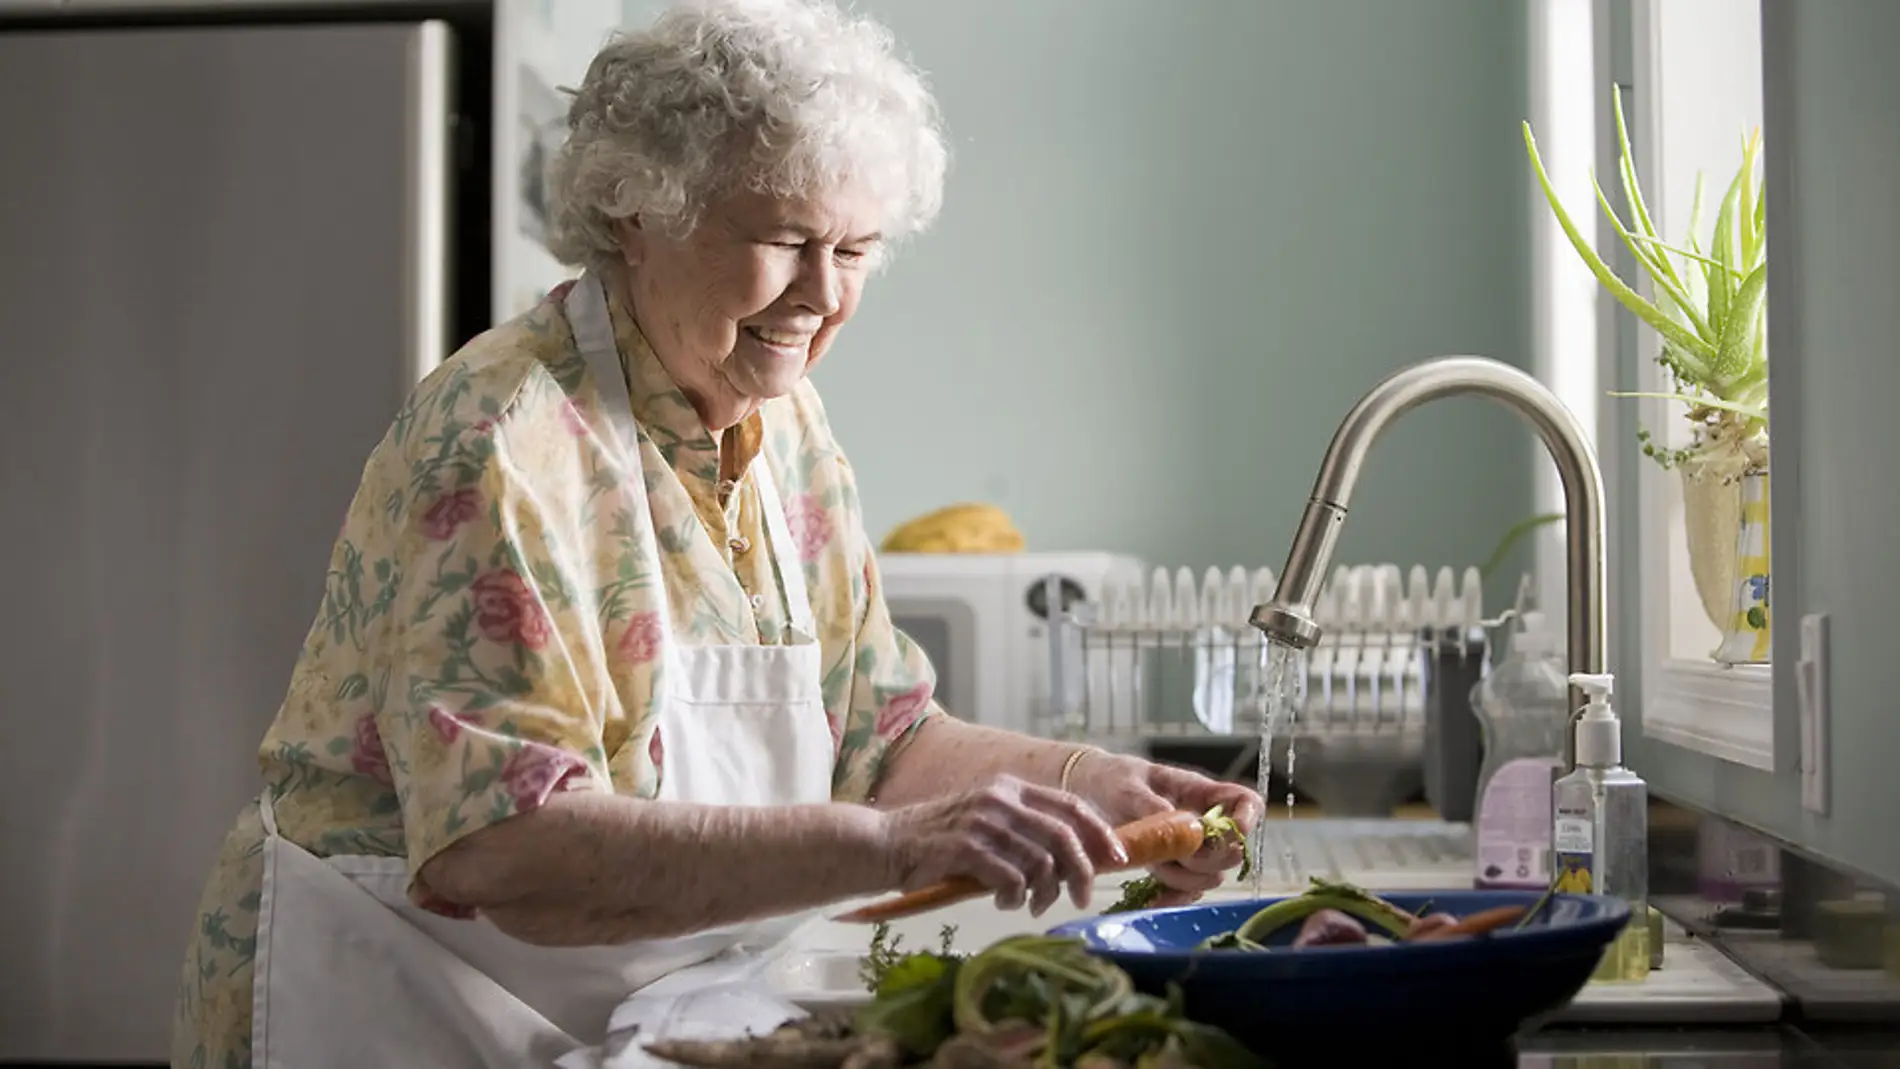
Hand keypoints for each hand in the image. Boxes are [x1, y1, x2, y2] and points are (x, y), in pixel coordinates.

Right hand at [878, 775, 1127, 915]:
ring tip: (1030, 904)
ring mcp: (982, 822)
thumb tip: (1077, 858)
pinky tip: (1004, 900)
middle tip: (1080, 896)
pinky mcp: (965, 848)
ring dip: (1044, 891)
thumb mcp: (986, 821)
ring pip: (1040, 861)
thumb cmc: (939, 841)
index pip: (1071, 806)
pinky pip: (1011, 878)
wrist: (884, 844)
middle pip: (1064, 835)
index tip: (1117, 859)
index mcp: (1010, 788)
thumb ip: (1024, 830)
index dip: (1100, 833)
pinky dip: (1016, 896)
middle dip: (1081, 870)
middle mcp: (1000, 799)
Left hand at [1070, 752, 1263, 907]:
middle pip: (1232, 851)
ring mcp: (1189, 848)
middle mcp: (1203, 823)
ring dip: (1186, 878)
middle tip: (1176, 851)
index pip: (1246, 803)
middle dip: (1210, 858)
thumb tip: (1179, 823)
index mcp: (1201, 792)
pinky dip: (1173, 898)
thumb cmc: (1114, 779)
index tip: (1229, 831)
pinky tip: (1153, 898)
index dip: (1247, 819)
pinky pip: (1186, 892)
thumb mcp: (1128, 785)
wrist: (1090, 792)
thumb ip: (1153, 804)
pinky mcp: (1172, 868)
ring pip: (1210, 876)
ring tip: (1153, 865)